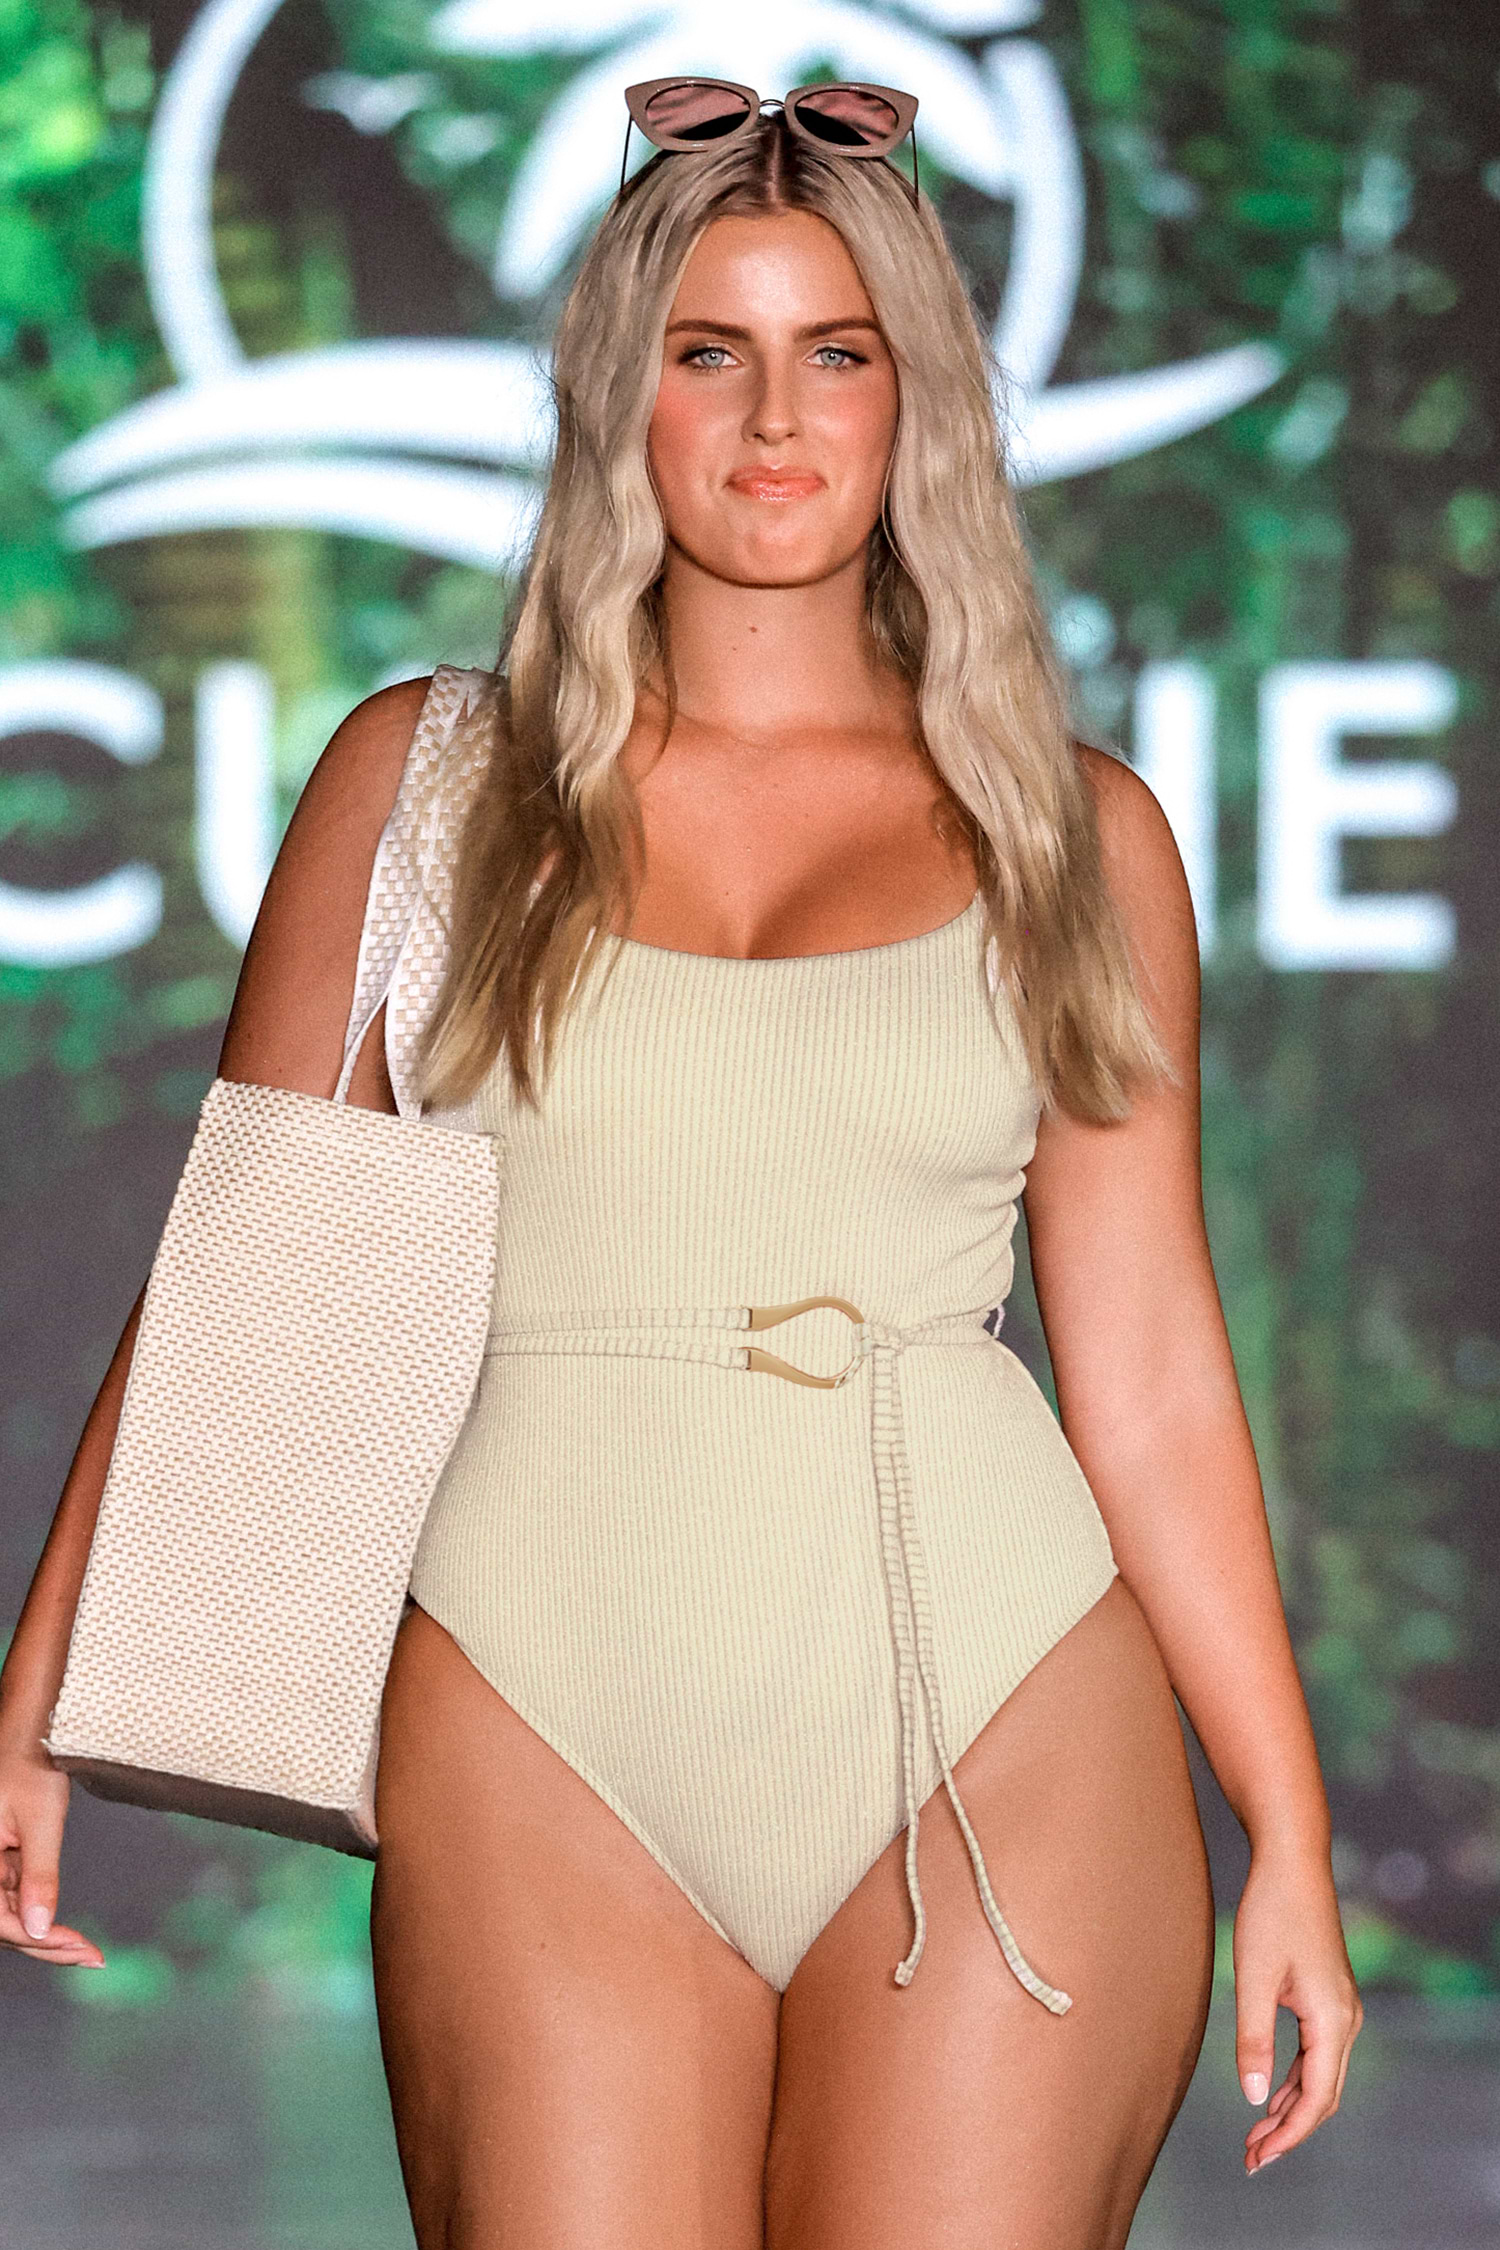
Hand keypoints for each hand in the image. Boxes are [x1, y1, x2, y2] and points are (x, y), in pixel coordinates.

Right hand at [0, 1734, 105, 1969]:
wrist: (32, 1732)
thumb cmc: (32, 1764)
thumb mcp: (41, 1820)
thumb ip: (39, 1876)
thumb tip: (40, 1928)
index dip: (37, 1940)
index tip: (76, 1948)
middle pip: (4, 1923)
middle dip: (46, 1945)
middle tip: (91, 1958)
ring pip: (10, 1914)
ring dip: (46, 1934)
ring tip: (86, 1952)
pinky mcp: (1, 1860)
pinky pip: (16, 1897)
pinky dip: (42, 1911)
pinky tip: (68, 1931)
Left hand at [1234, 1840, 1360, 2174]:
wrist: (1293, 1862)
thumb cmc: (1271, 1911)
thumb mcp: (1253, 1975)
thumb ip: (1253, 2038)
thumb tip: (1254, 2098)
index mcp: (1332, 2021)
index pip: (1316, 2099)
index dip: (1288, 2135)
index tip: (1257, 2159)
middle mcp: (1347, 2020)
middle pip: (1323, 2096)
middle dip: (1289, 2131)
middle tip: (1251, 2158)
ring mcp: (1341, 2009)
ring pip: (1321, 2077)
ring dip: (1291, 2108)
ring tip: (1256, 2136)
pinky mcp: (1329, 1998)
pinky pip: (1317, 2055)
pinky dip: (1294, 2080)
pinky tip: (1270, 2093)